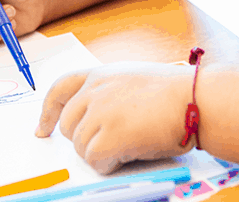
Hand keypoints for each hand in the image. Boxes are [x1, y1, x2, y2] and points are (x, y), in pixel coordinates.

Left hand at [35, 62, 194, 173]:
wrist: (195, 100)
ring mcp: (99, 113)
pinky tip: (131, 152)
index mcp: (102, 74)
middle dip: (85, 139)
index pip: (60, 88)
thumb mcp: (135, 79)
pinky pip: (95, 161)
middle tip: (111, 143)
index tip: (42, 129)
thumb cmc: (176, 92)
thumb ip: (110, 91)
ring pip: (81, 147)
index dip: (48, 111)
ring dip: (102, 152)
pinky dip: (110, 164)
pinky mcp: (107, 136)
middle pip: (69, 125)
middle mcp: (95, 90)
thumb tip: (94, 117)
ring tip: (132, 141)